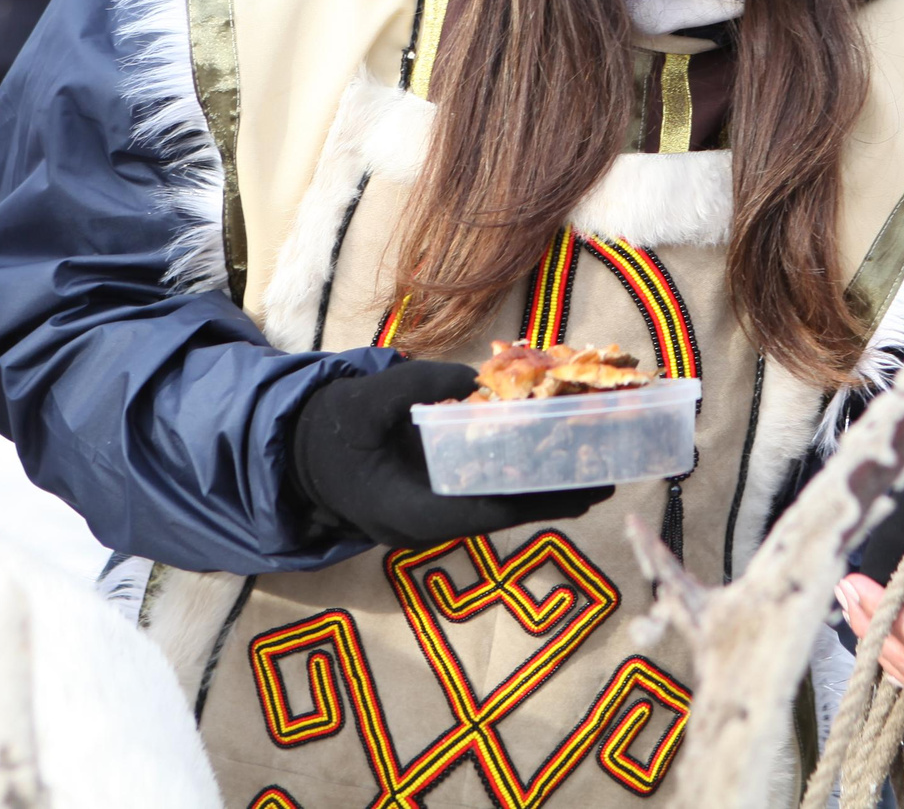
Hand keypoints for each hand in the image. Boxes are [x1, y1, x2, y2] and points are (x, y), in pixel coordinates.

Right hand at [292, 361, 615, 549]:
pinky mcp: (437, 502)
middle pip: (498, 514)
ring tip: (597, 475)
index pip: (476, 513)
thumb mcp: (363, 401)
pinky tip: (554, 463)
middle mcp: (425, 525)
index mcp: (404, 511)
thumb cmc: (329, 430)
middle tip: (605, 482)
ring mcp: (432, 517)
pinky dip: (519, 479)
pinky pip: (485, 495)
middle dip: (550, 499)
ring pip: (496, 507)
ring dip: (542, 490)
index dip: (527, 500)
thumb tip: (469, 378)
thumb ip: (413, 387)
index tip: (572, 490)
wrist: (297, 453)